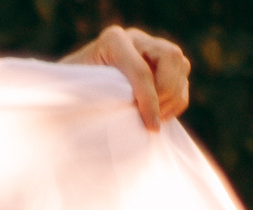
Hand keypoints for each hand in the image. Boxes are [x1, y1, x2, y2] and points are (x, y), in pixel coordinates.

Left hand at [62, 26, 191, 130]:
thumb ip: (93, 98)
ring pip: (181, 65)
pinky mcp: (161, 65)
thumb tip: (122, 113)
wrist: (71, 93)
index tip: (150, 127)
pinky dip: (177, 101)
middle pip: (171, 58)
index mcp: (112, 41)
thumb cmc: (70, 95)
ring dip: (173, 98)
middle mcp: (135, 39)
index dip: (149, 101)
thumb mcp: (74, 94)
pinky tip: (160, 116)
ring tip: (154, 120)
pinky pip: (183, 80)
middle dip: (166, 93)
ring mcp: (151, 49)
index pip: (141, 71)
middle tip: (151, 120)